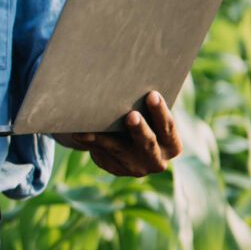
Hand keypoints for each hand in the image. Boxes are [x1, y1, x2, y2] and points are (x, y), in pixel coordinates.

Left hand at [60, 91, 182, 176]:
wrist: (131, 147)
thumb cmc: (147, 122)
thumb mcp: (152, 119)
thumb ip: (148, 108)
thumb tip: (132, 81)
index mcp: (171, 146)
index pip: (168, 127)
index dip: (160, 112)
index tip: (152, 94)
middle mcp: (156, 161)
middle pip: (147, 143)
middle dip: (138, 129)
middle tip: (131, 115)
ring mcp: (134, 167)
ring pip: (117, 151)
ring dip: (104, 139)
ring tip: (90, 130)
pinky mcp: (114, 168)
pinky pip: (101, 154)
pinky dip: (89, 142)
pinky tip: (78, 133)